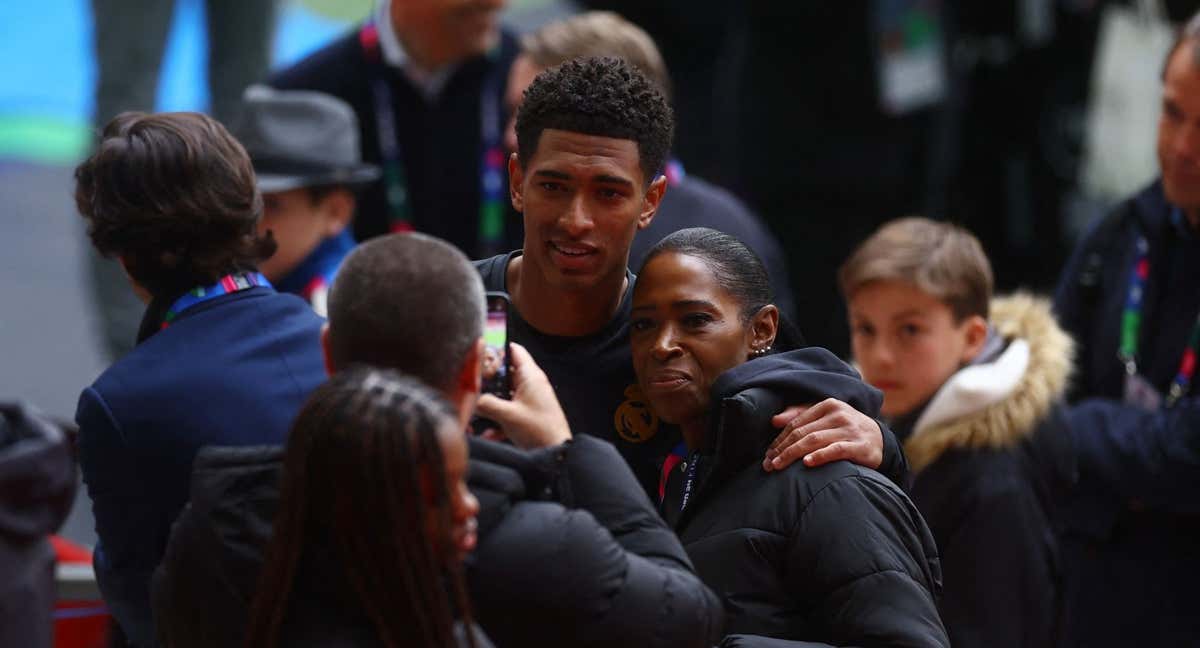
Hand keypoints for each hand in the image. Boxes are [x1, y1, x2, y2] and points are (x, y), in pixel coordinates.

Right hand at [474, 343, 570, 448]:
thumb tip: (472, 399)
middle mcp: (531, 384)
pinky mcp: (528, 414)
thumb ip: (486, 404)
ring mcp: (530, 399)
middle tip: (474, 387)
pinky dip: (499, 420)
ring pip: (504, 393)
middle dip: (488, 381)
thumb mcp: (508, 415)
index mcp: (530, 376)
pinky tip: (490, 434)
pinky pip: (509, 410)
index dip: (496, 351)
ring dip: (491, 403)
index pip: (514, 350)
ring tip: (478, 412)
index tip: (480, 360)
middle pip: (505, 372)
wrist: (556, 454)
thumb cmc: (539, 430)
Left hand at [763, 398, 882, 471]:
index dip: (779, 439)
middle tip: (768, 464)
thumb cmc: (846, 429)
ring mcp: (849, 430)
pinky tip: (806, 463)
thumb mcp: (826, 417)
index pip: (797, 423)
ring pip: (814, 440)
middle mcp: (838, 415)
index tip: (768, 454)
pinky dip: (819, 456)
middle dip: (782, 449)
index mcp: (828, 405)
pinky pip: (836, 450)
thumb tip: (774, 421)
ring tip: (779, 465)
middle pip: (803, 432)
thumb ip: (801, 415)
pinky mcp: (859, 446)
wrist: (880, 440)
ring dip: (793, 454)